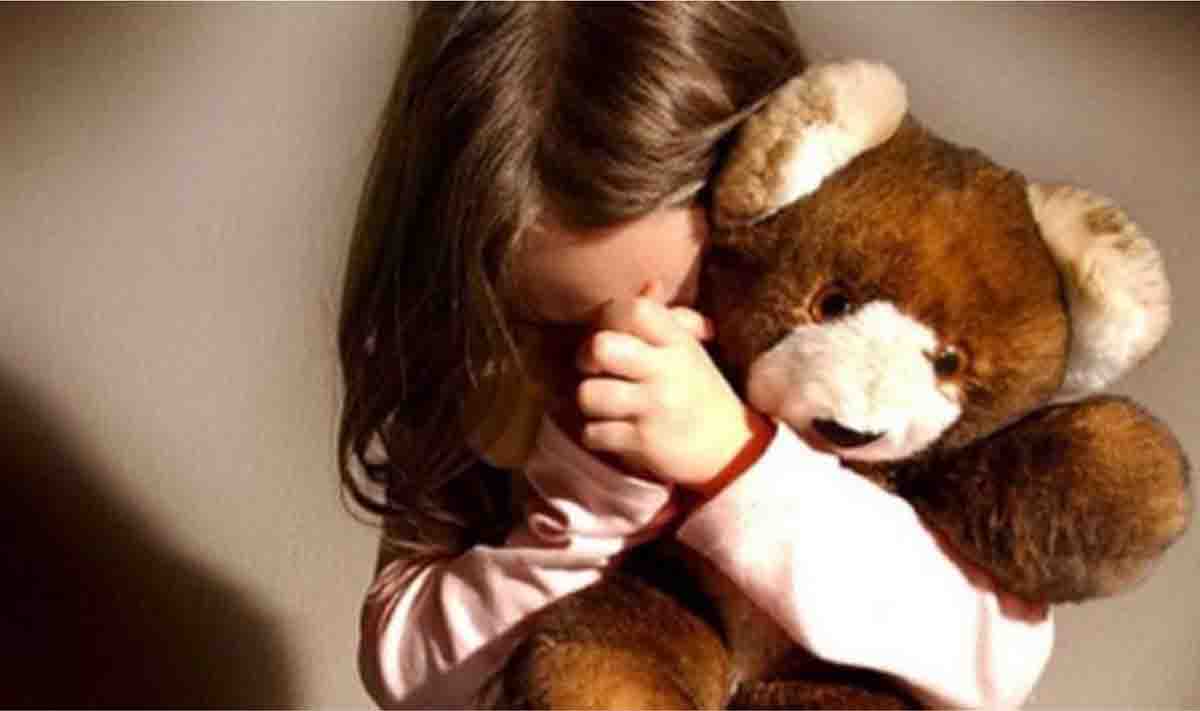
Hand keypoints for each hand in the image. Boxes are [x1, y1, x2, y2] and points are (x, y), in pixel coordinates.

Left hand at [573, 281, 757, 489]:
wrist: (731, 450)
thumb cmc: (698, 392)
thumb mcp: (688, 351)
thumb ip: (665, 317)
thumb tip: (650, 284)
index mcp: (678, 343)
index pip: (635, 309)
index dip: (608, 315)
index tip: (608, 332)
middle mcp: (667, 371)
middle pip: (601, 347)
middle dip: (586, 357)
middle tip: (594, 369)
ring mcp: (655, 408)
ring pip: (589, 394)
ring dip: (590, 402)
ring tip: (605, 405)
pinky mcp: (643, 443)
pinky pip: (593, 433)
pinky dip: (596, 435)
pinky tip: (613, 432)